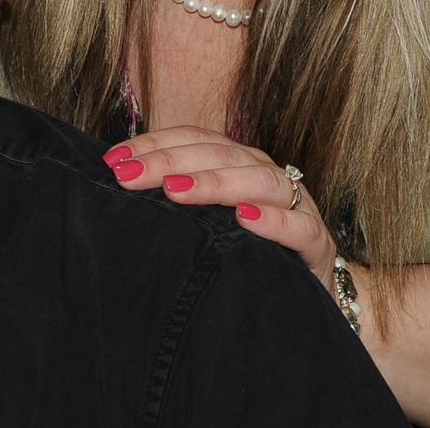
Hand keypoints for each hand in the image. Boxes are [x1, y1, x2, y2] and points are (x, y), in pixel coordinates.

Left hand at [104, 124, 338, 276]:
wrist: (309, 290)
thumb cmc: (249, 249)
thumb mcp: (210, 221)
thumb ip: (178, 199)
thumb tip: (119, 184)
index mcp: (238, 162)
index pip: (194, 139)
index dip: (154, 144)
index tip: (114, 160)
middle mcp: (265, 173)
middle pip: (219, 154)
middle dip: (170, 162)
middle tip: (129, 176)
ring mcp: (295, 204)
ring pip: (259, 180)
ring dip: (215, 183)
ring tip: (176, 192)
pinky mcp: (316, 240)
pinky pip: (298, 226)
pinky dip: (272, 220)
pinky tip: (244, 218)